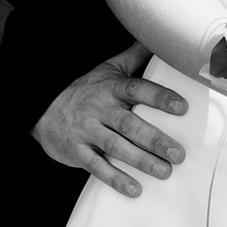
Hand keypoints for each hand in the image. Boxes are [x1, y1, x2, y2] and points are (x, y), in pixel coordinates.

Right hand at [30, 42, 187, 196]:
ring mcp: (88, 131)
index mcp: (112, 88)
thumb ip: (135, 57)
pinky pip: (98, 167)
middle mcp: (101, 109)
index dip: (160, 97)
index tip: (181, 107)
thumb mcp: (109, 69)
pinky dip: (116, 179)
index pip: (138, 89)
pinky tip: (135, 189)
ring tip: (164, 171)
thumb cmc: (87, 89)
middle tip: (178, 153)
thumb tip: (157, 38)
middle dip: (155, 139)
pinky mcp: (78, 152)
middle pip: (130, 124)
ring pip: (117, 147)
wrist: (45, 108)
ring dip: (141, 161)